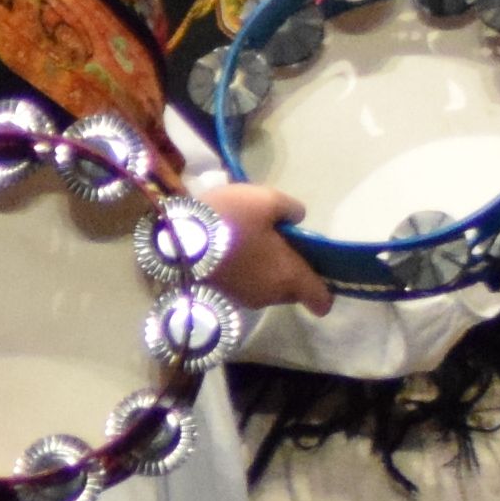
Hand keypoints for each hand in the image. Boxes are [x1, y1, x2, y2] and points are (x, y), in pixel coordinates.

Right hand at [195, 174, 329, 313]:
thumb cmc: (229, 220)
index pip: (321, 300)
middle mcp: (270, 296)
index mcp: (289, 278)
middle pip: (293, 290)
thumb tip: (298, 219)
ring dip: (266, 270)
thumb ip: (291, 209)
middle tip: (278, 239)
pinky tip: (231, 247)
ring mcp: (244, 300)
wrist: (175, 238)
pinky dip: (245, 271)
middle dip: (291, 270)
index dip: (325, 287)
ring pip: (268, 288)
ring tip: (250, 239)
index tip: (316, 265)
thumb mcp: (266, 200)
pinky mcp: (222, 296)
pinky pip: (246, 285)